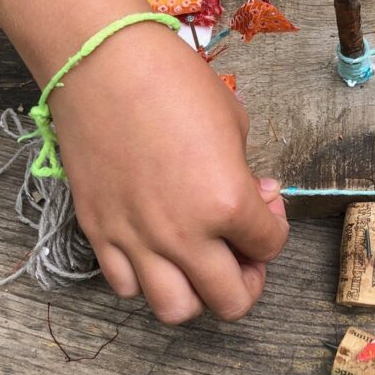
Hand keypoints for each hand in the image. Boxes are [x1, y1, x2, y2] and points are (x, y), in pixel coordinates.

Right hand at [50, 23, 288, 322]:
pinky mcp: (99, 233)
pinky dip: (146, 279)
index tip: (264, 201)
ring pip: (176, 310)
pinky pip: (126, 286)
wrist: (104, 65)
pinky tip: (155, 250)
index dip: (274, 227)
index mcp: (227, 203)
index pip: (270, 246)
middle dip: (247, 280)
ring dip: (198, 293)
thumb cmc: (175, 83)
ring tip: (199, 263)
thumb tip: (255, 199)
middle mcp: (183, 235)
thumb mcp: (234, 124)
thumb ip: (246, 175)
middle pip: (231, 301)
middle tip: (242, 252)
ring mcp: (137, 240)